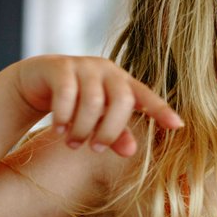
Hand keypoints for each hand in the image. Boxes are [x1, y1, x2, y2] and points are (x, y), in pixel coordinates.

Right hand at [14, 55, 182, 156]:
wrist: (38, 80)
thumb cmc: (76, 103)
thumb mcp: (98, 120)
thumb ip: (116, 134)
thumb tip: (132, 151)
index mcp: (123, 82)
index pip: (146, 96)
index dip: (161, 110)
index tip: (178, 126)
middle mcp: (108, 70)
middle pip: (122, 101)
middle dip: (109, 131)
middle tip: (95, 150)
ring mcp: (84, 65)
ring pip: (93, 101)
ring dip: (83, 128)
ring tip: (73, 144)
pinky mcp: (60, 66)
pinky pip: (66, 94)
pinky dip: (64, 116)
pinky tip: (59, 130)